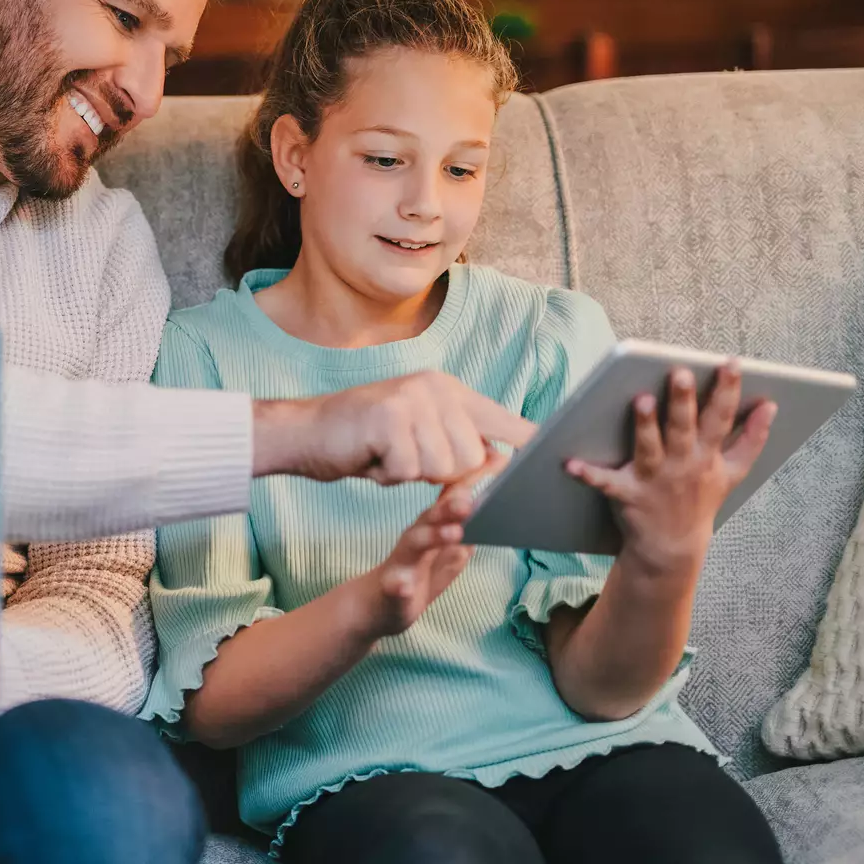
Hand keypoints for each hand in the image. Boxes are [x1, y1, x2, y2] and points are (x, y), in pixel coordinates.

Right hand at [256, 371, 535, 485]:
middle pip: (471, 458)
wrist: (302, 431)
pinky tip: (368, 457)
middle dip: (438, 474)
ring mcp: (411, 400)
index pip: (502, 419)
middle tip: (403, 457)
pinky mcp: (388, 419)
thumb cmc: (361, 439)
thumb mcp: (415, 433)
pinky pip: (407, 471)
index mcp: (446, 389)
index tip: (561, 451)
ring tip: (384, 455)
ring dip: (409, 474)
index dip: (530, 441)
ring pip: (440, 468)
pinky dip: (386, 475)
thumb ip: (457, 441)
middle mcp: (434, 388)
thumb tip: (499, 458)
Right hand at [349, 449, 501, 638]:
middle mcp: (416, 537)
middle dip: (451, 506)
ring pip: (415, 543)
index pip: (451, 500)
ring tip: (454, 533)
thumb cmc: (418, 574)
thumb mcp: (447, 551)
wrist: (378, 606)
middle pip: (432, 516)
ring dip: (433, 536)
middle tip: (472, 499)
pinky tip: (404, 585)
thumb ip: (467, 529)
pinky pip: (395, 585)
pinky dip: (399, 584)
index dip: (471, 481)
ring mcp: (402, 561)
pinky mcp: (391, 587)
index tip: (496, 461)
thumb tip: (491, 504)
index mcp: (431, 527)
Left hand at [566, 362, 776, 573]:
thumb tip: (771, 406)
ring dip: (644, 426)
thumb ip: (753, 439)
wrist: (674, 547)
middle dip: (683, 401)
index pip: (721, 418)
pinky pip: (605, 483)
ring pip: (649, 448)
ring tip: (640, 400)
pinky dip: (588, 474)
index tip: (731, 364)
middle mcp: (683, 464)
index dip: (728, 391)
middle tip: (680, 372)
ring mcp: (655, 479)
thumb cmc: (700, 499)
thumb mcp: (733, 473)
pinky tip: (570, 463)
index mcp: (707, 455)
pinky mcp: (628, 495)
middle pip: (683, 428)